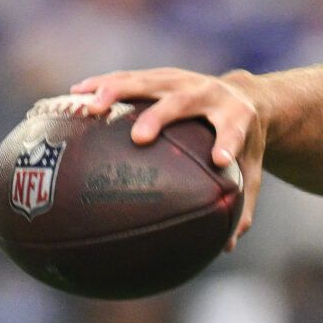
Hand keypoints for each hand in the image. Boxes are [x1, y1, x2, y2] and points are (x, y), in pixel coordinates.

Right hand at [69, 67, 265, 248]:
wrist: (243, 94)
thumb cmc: (244, 141)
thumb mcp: (249, 169)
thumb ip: (242, 203)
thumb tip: (228, 246)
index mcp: (238, 116)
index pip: (234, 131)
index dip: (227, 143)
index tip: (219, 160)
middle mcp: (210, 93)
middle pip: (183, 102)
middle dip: (161, 117)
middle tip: (139, 138)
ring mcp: (183, 80)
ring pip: (149, 82)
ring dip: (118, 91)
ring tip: (89, 107)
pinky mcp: (161, 76)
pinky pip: (129, 78)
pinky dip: (102, 84)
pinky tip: (74, 94)